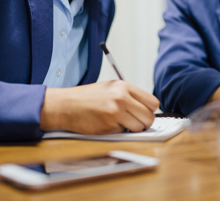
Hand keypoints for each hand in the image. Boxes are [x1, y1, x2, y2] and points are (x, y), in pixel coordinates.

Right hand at [39, 80, 159, 133]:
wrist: (67, 105)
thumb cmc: (88, 97)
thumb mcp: (110, 87)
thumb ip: (129, 94)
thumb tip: (148, 107)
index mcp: (123, 86)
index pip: (152, 102)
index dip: (150, 110)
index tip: (145, 112)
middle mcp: (121, 98)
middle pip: (149, 117)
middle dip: (144, 122)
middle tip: (136, 121)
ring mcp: (115, 113)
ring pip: (139, 127)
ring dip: (133, 129)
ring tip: (121, 123)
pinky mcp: (109, 126)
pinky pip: (124, 133)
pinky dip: (119, 132)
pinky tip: (108, 124)